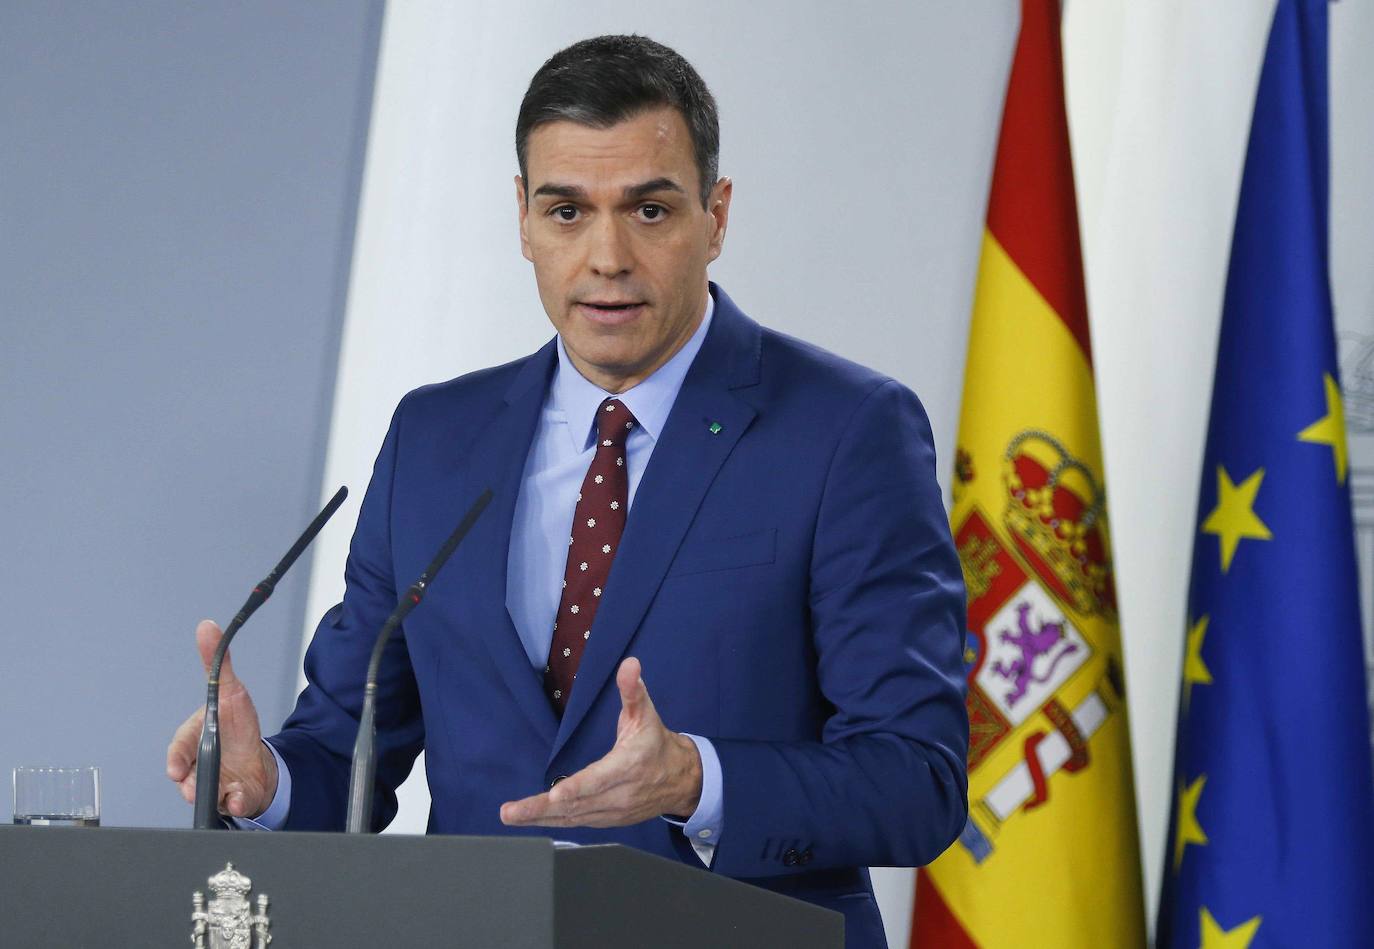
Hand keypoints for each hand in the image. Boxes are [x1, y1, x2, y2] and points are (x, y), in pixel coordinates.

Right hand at [165, 620, 278, 818]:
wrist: (259, 758)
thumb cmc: (237, 726)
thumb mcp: (230, 690)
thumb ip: (216, 662)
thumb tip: (207, 626)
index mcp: (194, 741)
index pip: (178, 751)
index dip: (175, 760)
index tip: (175, 768)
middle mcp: (198, 767)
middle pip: (187, 780)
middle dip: (191, 784)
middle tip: (194, 784)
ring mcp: (213, 786)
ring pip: (206, 797)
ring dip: (214, 796)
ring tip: (226, 791)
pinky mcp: (230, 800)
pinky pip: (230, 806)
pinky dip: (235, 803)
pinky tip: (240, 797)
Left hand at [499, 657, 701, 827]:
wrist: (680, 780)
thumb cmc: (656, 743)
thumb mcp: (646, 714)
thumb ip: (633, 691)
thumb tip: (629, 664)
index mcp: (629, 766)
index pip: (600, 780)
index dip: (577, 788)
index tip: (555, 794)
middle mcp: (620, 794)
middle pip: (578, 805)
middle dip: (541, 809)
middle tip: (511, 812)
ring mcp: (613, 812)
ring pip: (573, 818)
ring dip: (539, 819)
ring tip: (511, 816)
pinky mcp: (608, 821)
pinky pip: (577, 823)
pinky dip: (552, 823)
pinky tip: (530, 820)